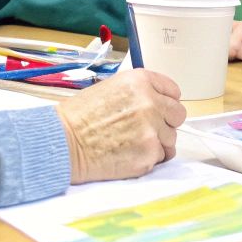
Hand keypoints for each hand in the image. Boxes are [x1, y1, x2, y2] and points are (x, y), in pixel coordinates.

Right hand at [55, 68, 186, 183]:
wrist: (63, 142)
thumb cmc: (79, 117)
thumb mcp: (110, 88)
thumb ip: (138, 93)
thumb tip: (158, 103)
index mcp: (140, 82)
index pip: (173, 91)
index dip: (166, 102)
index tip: (160, 109)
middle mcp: (150, 103)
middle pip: (178, 115)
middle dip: (166, 123)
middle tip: (146, 129)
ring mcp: (152, 130)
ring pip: (171, 139)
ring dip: (156, 143)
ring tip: (130, 143)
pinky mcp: (149, 154)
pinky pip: (160, 158)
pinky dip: (147, 159)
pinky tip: (127, 154)